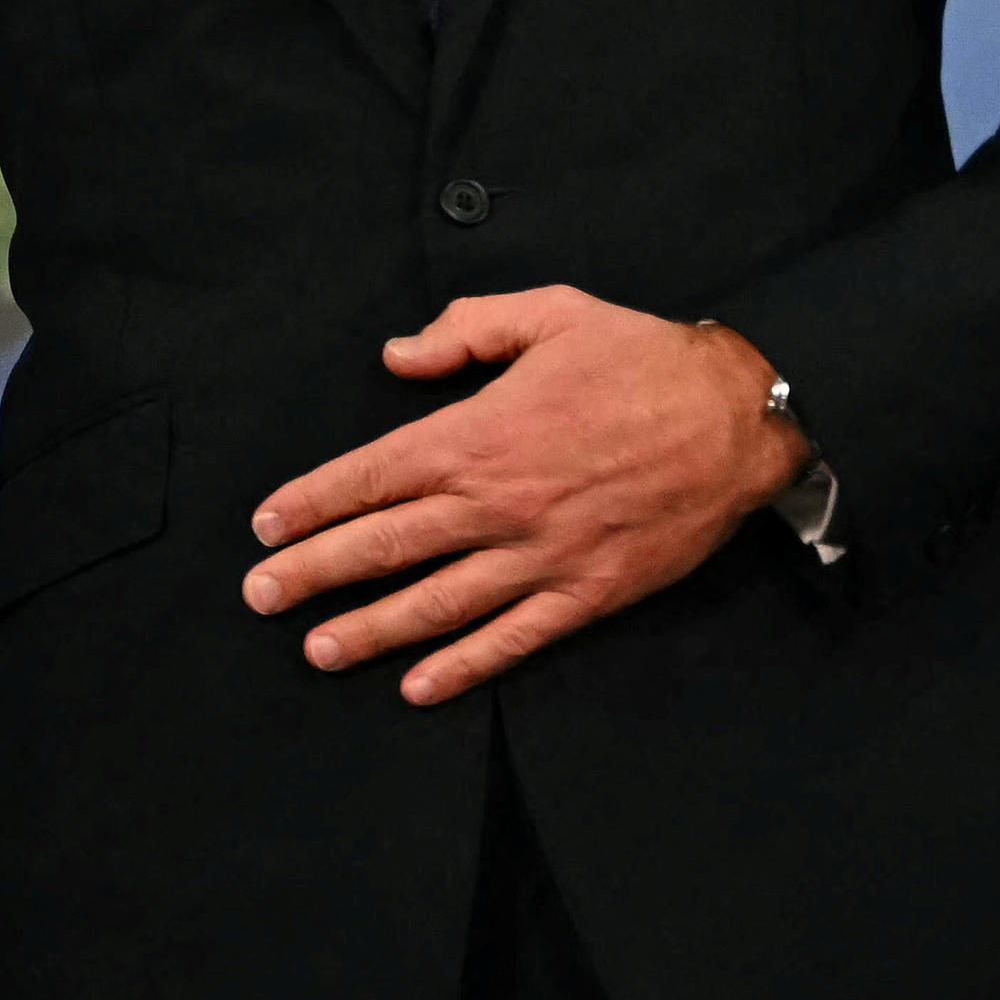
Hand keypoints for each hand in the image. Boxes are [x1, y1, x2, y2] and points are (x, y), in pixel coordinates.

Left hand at [241, 290, 808, 706]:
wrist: (741, 416)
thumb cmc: (643, 360)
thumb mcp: (550, 313)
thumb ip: (465, 329)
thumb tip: (398, 354)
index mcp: (476, 435)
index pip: (370, 475)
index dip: (310, 503)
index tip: (264, 526)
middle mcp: (496, 502)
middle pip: (384, 545)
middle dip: (312, 572)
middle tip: (258, 596)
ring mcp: (540, 555)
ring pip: (436, 603)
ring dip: (369, 630)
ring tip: (315, 649)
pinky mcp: (586, 593)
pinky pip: (512, 639)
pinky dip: (462, 667)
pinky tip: (417, 687)